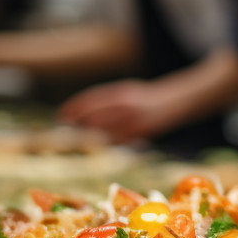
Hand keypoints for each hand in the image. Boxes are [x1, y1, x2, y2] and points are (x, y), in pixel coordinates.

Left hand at [59, 80, 180, 143]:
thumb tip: (80, 114)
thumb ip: (106, 101)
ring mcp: (135, 118)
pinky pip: (120, 140)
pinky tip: (102, 145)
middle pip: (96, 118)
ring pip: (106, 132)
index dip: (74, 108)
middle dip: (80, 126)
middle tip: (67, 133)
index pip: (91, 99)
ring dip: (92, 138)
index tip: (62, 116)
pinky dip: (109, 143)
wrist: (176, 100)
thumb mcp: (126, 92)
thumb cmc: (145, 97)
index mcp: (120, 92)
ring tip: (81, 142)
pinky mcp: (142, 131)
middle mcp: (126, 104)